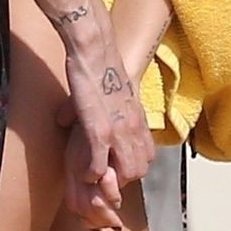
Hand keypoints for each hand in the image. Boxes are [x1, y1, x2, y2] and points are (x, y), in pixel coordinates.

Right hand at [59, 30, 153, 223]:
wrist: (95, 50)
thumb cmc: (101, 65)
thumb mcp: (115, 91)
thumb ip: (109, 107)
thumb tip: (91, 115)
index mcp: (137, 119)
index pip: (147, 156)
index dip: (131, 166)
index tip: (114, 166)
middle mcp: (133, 128)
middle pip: (139, 170)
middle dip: (120, 179)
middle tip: (102, 176)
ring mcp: (118, 132)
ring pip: (125, 173)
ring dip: (107, 180)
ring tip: (93, 176)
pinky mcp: (99, 131)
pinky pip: (99, 167)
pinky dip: (91, 174)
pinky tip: (83, 172)